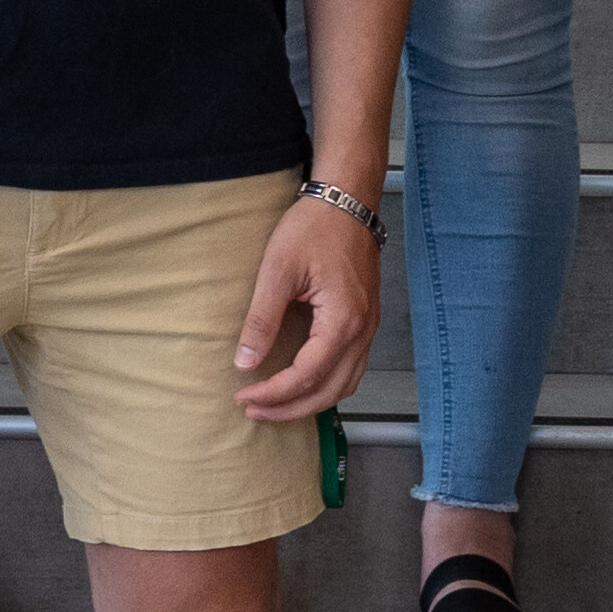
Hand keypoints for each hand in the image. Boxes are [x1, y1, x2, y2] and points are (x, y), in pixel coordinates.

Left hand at [231, 193, 381, 421]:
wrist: (347, 200)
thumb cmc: (315, 227)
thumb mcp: (278, 270)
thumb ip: (262, 320)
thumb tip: (245, 362)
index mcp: (342, 321)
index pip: (306, 375)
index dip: (273, 393)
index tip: (244, 396)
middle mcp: (362, 330)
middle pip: (329, 391)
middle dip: (290, 408)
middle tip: (254, 411)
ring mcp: (368, 327)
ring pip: (345, 385)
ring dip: (311, 401)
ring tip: (276, 404)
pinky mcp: (365, 320)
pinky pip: (351, 368)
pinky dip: (327, 385)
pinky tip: (304, 382)